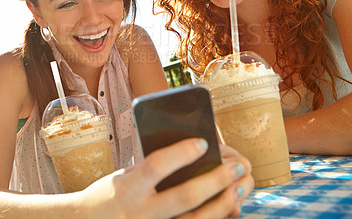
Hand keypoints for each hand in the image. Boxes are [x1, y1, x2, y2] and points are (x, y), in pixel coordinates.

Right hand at [79, 139, 253, 218]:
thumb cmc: (110, 195)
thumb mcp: (126, 176)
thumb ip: (154, 169)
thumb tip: (195, 155)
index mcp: (128, 187)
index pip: (156, 166)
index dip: (181, 153)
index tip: (203, 141)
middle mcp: (141, 212)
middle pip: (184, 196)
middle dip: (216, 179)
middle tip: (238, 165)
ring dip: (224, 203)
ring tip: (241, 186)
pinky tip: (230, 208)